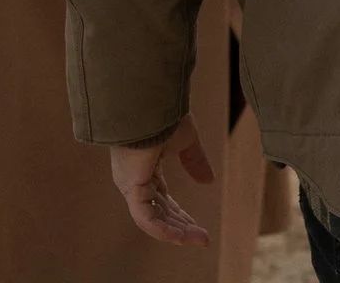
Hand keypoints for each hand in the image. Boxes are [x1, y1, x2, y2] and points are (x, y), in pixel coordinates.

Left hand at [109, 118, 213, 247]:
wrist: (151, 100)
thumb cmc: (164, 112)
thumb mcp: (186, 140)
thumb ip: (195, 161)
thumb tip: (209, 181)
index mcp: (145, 167)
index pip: (163, 200)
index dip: (181, 216)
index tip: (200, 229)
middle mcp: (134, 178)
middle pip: (159, 212)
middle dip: (182, 227)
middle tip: (203, 239)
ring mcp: (130, 183)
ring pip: (153, 218)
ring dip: (176, 232)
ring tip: (198, 240)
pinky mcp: (130, 185)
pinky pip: (144, 217)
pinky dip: (162, 230)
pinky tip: (180, 237)